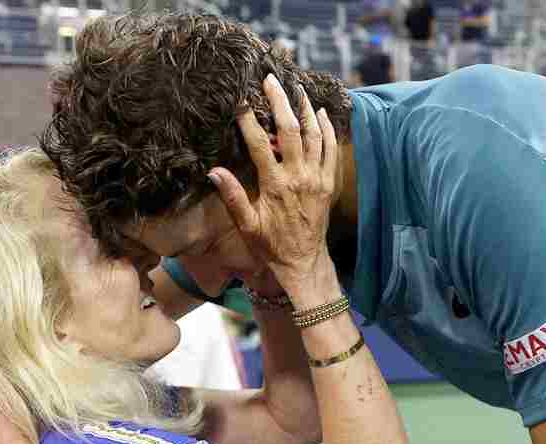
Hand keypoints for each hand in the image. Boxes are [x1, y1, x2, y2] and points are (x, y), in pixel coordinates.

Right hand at [210, 74, 338, 295]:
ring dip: (306, 109)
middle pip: (291, 130)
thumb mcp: (246, 225)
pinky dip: (327, 128)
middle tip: (272, 81)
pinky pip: (331, 148)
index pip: (260, 145)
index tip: (241, 101)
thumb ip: (232, 197)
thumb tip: (214, 172)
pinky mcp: (328, 181)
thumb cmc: (270, 245)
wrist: (303, 261)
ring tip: (297, 88)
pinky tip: (320, 113)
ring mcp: (317, 178)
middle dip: (281, 102)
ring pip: (315, 134)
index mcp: (275, 186)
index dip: (249, 121)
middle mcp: (298, 177)